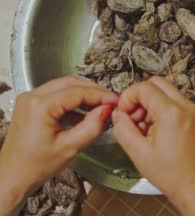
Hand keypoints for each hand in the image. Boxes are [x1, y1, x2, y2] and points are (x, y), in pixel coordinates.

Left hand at [0, 77, 117, 213]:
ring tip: (101, 106)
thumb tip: (107, 110)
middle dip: (94, 91)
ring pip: (64, 86)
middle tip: (111, 101)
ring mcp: (30, 99)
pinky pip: (57, 95)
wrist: (12, 176)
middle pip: (71, 83)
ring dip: (84, 94)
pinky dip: (73, 100)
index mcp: (40, 106)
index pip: (78, 92)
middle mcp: (32, 96)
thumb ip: (92, 127)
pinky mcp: (31, 104)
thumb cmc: (36, 166)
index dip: (100, 94)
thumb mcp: (70, 148)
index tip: (116, 100)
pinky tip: (85, 112)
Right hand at [112, 76, 194, 215]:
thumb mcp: (138, 152)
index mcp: (172, 112)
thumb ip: (122, 128)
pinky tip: (153, 130)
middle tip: (132, 117)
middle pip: (156, 83)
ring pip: (164, 91)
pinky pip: (172, 102)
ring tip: (143, 128)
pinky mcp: (193, 116)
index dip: (128, 97)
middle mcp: (185, 106)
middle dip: (139, 97)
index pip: (144, 87)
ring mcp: (191, 110)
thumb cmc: (173, 174)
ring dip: (149, 103)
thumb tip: (117, 114)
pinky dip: (159, 109)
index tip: (123, 112)